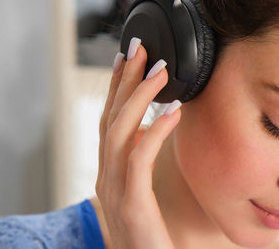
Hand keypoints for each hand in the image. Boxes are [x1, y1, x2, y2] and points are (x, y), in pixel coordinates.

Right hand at [95, 38, 180, 248]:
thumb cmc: (148, 237)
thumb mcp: (141, 194)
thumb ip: (138, 163)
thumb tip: (149, 129)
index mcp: (108, 174)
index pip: (109, 121)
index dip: (116, 88)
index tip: (127, 60)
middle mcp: (105, 177)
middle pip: (110, 118)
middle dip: (124, 81)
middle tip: (139, 49)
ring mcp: (114, 190)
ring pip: (120, 132)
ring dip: (140, 97)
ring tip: (161, 72)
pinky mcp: (131, 203)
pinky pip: (140, 158)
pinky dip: (155, 131)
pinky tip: (172, 111)